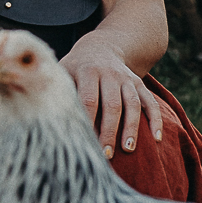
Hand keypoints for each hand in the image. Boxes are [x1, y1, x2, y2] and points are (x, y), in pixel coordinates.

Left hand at [61, 34, 163, 160]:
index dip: (88, 122)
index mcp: (87, 71)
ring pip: (132, 104)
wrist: (100, 47)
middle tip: (106, 155)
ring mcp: (126, 79)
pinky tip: (156, 138)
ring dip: (131, 128)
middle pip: (112, 105)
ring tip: (128, 149)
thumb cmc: (74, 68)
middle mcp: (109, 74)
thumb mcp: (62, 70)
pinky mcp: (139, 83)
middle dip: (109, 131)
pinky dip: (155, 119)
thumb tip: (45, 117)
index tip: (85, 142)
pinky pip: (150, 102)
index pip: (89, 99)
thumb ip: (56, 89)